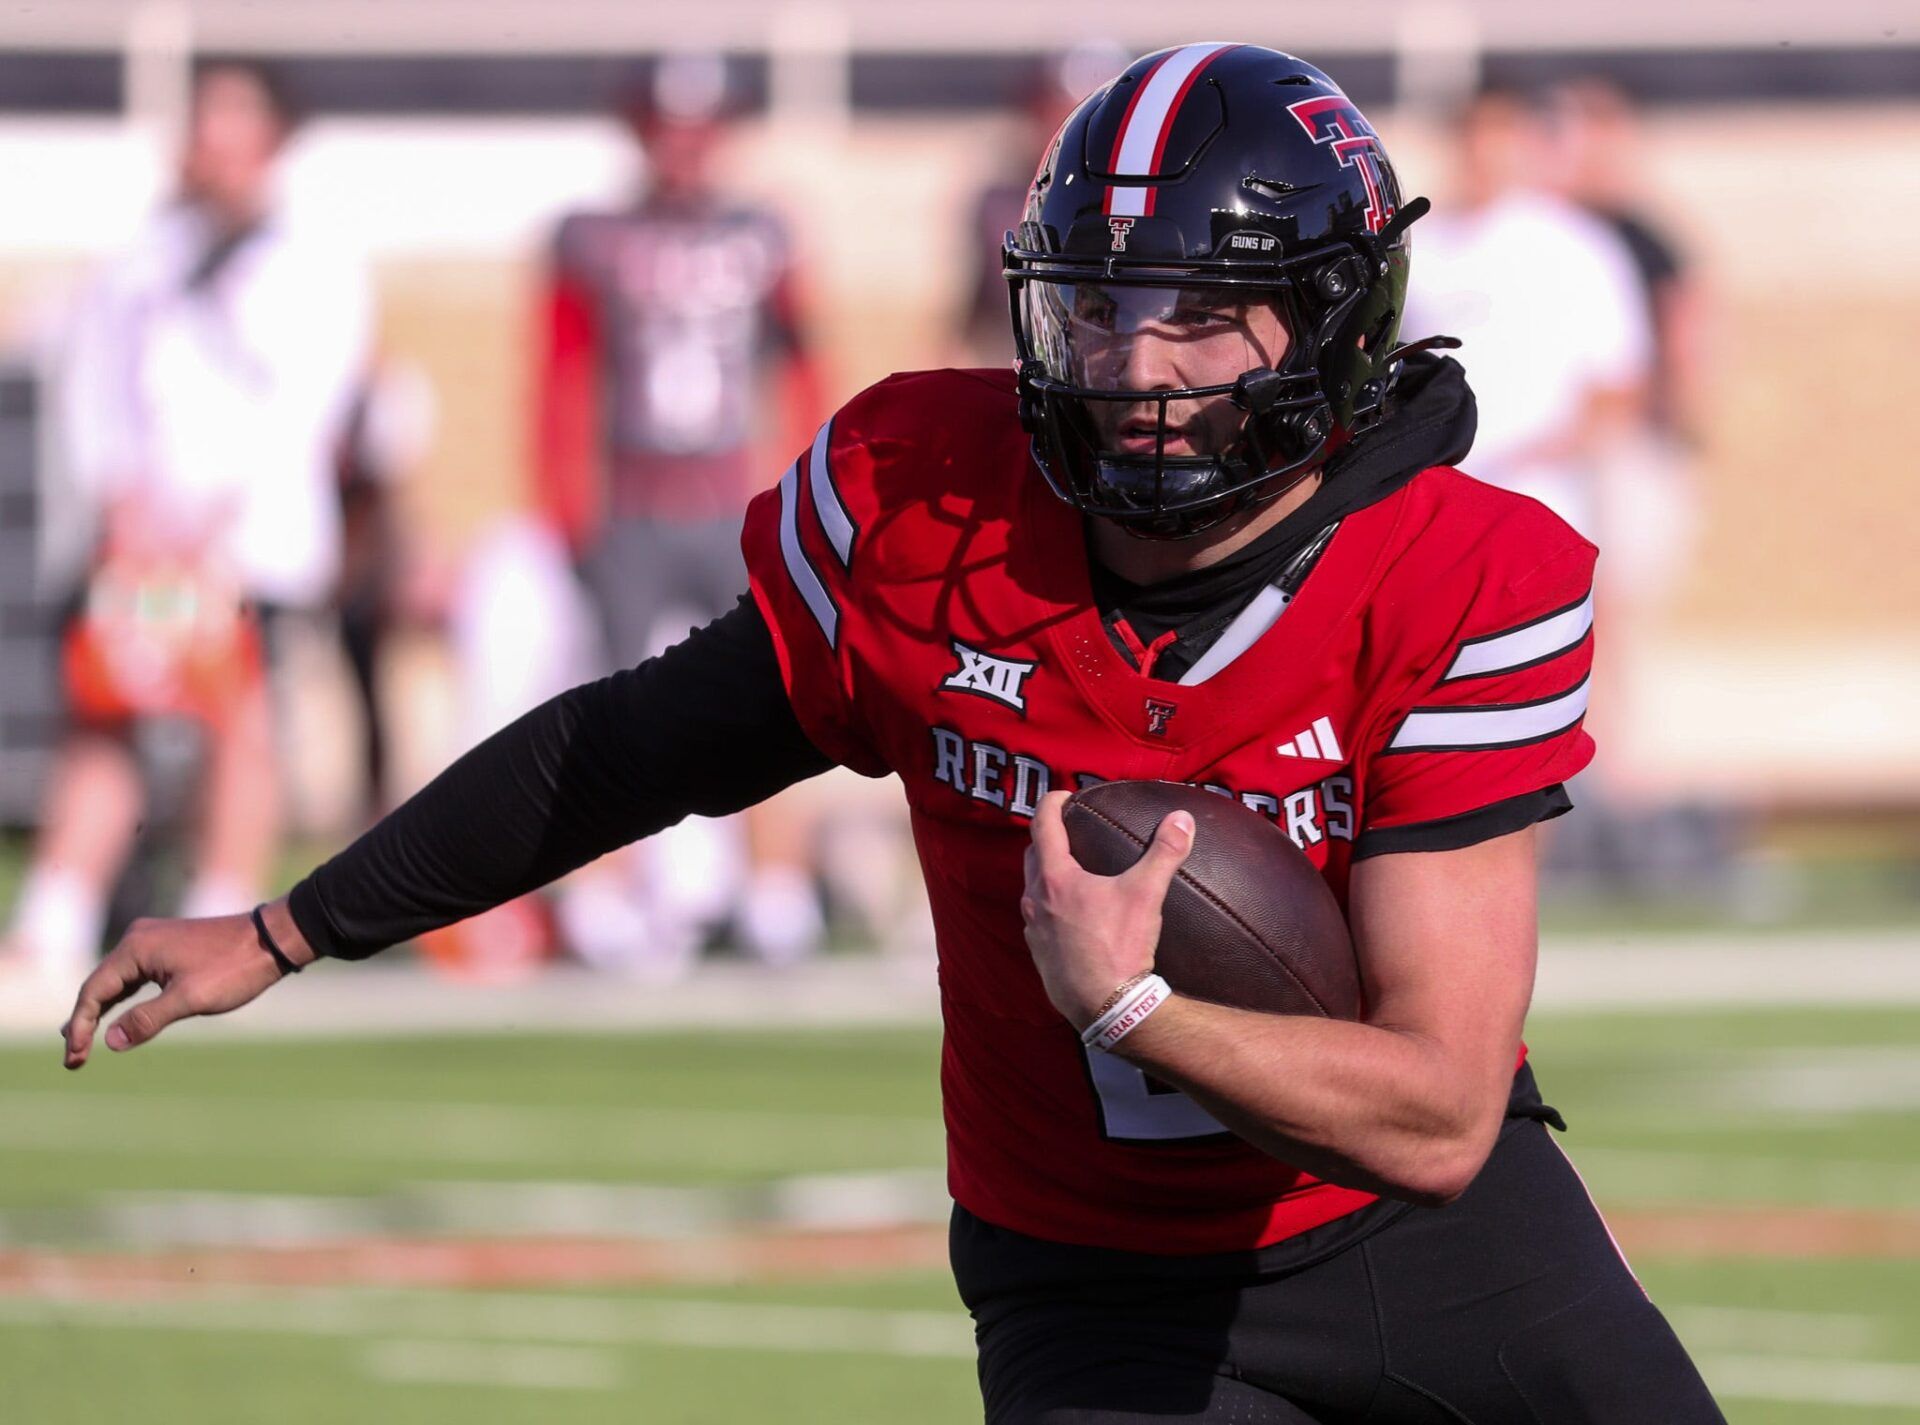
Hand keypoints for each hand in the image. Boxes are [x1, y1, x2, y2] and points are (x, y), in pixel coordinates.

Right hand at [60, 899, 311, 1068]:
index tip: (76, 1058)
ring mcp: (153, 940)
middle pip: (99, 985)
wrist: (271, 939)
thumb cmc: (233, 968)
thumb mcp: (189, 999)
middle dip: (85, 1021)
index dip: (81, 1026)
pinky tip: (115, 1015)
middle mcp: (138, 938)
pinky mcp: (168, 946)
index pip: (93, 991)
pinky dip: (122, 998)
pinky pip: (134, 976)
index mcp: (136, 947)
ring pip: (116, 981)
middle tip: (74, 1058)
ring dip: (101, 1010)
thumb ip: (147, 1019)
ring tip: (82, 1040)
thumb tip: (111, 1042)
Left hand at [1020, 790, 1194, 1029]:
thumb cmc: (1119, 947)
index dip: (1052, 804)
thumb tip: (1182, 819)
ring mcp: (1034, 930)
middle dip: (1047, 837)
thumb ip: (1164, 853)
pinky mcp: (1039, 955)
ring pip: (1032, 890)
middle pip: (1032, 856)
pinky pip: (1039, 921)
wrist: (1106, 1007)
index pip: (1043, 825)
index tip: (1064, 795)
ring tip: (1070, 871)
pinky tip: (1072, 916)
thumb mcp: (1146, 895)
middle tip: (1067, 829)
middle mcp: (1036, 901)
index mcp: (1056, 878)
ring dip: (1046, 874)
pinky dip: (1051, 908)